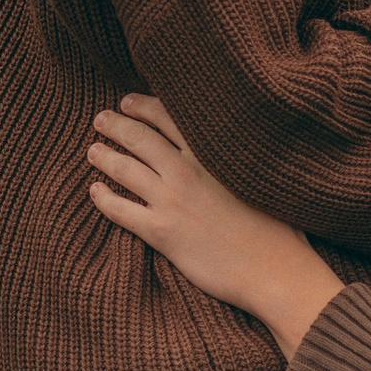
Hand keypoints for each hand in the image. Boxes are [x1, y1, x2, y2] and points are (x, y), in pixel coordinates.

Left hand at [84, 95, 342, 355]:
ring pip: (125, 169)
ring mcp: (173, 200)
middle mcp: (188, 170)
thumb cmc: (278, 225)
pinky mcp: (162, 232)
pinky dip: (103, 199)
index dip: (143, 106)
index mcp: (213, 152)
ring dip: (104, 156)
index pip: (168, 116)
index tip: (128, 102)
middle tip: (101, 119)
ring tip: (93, 151)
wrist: (274, 268)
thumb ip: (235, 154)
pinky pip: (121, 211)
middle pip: (140, 138)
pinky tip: (95, 193)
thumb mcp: (260, 173)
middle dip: (116, 125)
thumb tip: (224, 142)